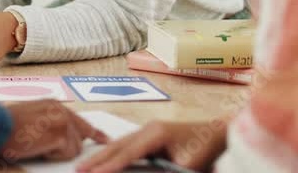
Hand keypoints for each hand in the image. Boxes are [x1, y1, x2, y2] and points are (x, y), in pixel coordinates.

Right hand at [0, 101, 106, 162]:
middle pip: (79, 137)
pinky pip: (66, 153)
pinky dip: (51, 156)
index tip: (104, 139)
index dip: (93, 132)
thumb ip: (49, 123)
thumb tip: (62, 138)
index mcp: (52, 105)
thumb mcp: (31, 120)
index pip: (79, 120)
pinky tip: (37, 147)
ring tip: (36, 145)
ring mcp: (61, 120)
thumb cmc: (5, 128)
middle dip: (68, 147)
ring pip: (73, 148)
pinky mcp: (60, 134)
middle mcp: (60, 109)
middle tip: (52, 147)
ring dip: (56, 152)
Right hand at [75, 120, 226, 172]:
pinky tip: (104, 160)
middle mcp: (148, 129)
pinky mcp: (151, 136)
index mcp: (155, 133)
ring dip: (102, 156)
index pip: (126, 153)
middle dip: (97, 159)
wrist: (220, 133)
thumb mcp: (187, 166)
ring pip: (119, 144)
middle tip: (78, 170)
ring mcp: (149, 130)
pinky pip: (127, 146)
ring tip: (85, 166)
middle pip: (117, 145)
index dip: (109, 165)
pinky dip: (113, 153)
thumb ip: (165, 171)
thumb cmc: (206, 149)